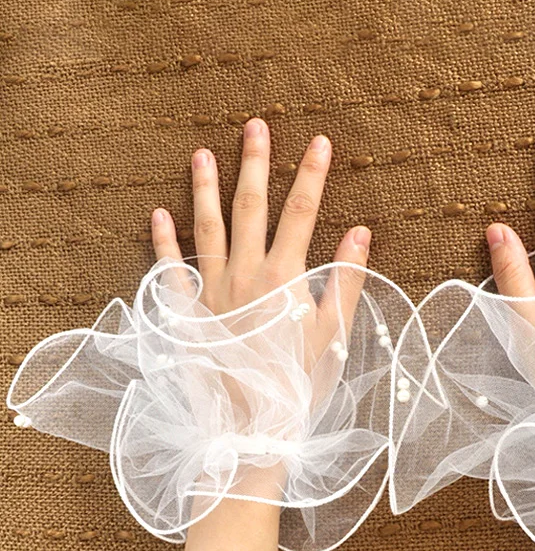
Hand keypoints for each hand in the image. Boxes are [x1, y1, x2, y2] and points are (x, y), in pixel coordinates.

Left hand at [149, 118, 371, 359]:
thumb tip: (360, 231)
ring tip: (202, 154)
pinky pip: (170, 270)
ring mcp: (212, 291)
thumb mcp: (334, 333)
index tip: (320, 142)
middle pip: (251, 207)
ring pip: (207, 228)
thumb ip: (346, 280)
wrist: (252, 424)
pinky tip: (158, 213)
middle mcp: (245, 275)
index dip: (312, 175)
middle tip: (254, 126)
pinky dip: (162, 241)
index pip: (302, 213)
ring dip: (205, 189)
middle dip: (255, 164)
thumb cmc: (299, 379)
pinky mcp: (188, 312)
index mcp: (284, 278)